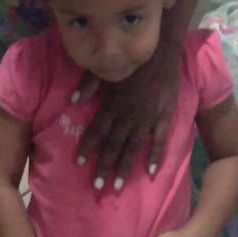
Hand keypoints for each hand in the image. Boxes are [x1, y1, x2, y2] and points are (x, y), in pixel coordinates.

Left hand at [73, 41, 181, 187]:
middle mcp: (128, 114)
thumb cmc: (132, 57)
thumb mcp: (107, 68)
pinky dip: (155, 156)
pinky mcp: (165, 116)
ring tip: (118, 186)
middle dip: (104, 166)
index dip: (88, 147)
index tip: (80, 164)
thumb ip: (89, 84)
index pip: (97, 130)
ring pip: (134, 147)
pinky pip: (160, 140)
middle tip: (97, 187)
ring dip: (125, 167)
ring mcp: (148, 117)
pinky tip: (151, 172)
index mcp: (112, 103)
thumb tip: (73, 100)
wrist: (162, 49)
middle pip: (114, 144)